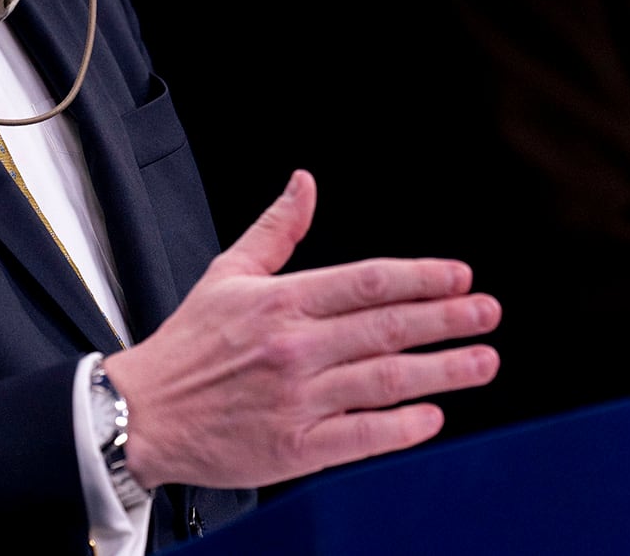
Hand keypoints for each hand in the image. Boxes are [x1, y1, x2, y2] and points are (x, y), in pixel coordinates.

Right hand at [101, 168, 500, 490]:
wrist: (141, 415)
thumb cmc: (189, 345)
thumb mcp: (228, 273)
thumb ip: (277, 229)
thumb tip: (305, 182)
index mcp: (282, 302)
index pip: (367, 282)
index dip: (421, 278)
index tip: (461, 276)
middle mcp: (295, 348)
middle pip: (388, 328)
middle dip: (448, 320)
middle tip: (489, 313)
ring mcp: (298, 400)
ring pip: (386, 380)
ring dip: (443, 371)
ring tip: (483, 360)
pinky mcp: (295, 448)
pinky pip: (362, 436)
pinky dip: (403, 427)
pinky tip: (434, 416)